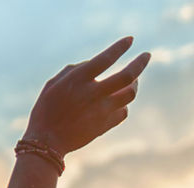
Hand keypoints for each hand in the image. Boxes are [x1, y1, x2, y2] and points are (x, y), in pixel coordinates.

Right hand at [24, 36, 149, 154]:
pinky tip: (119, 102)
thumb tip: (94, 63)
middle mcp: (93, 94)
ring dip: (135, 84)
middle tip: (146, 56)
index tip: (130, 40)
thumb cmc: (46, 109)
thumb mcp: (54, 84)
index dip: (120, 47)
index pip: (106, 58)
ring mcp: (101, 111)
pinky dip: (123, 105)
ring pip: (130, 94)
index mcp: (78, 80)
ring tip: (134, 81)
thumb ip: (75, 69)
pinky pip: (123, 112)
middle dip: (140, 63)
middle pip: (127, 76)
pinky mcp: (105, 125)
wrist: (46, 142)